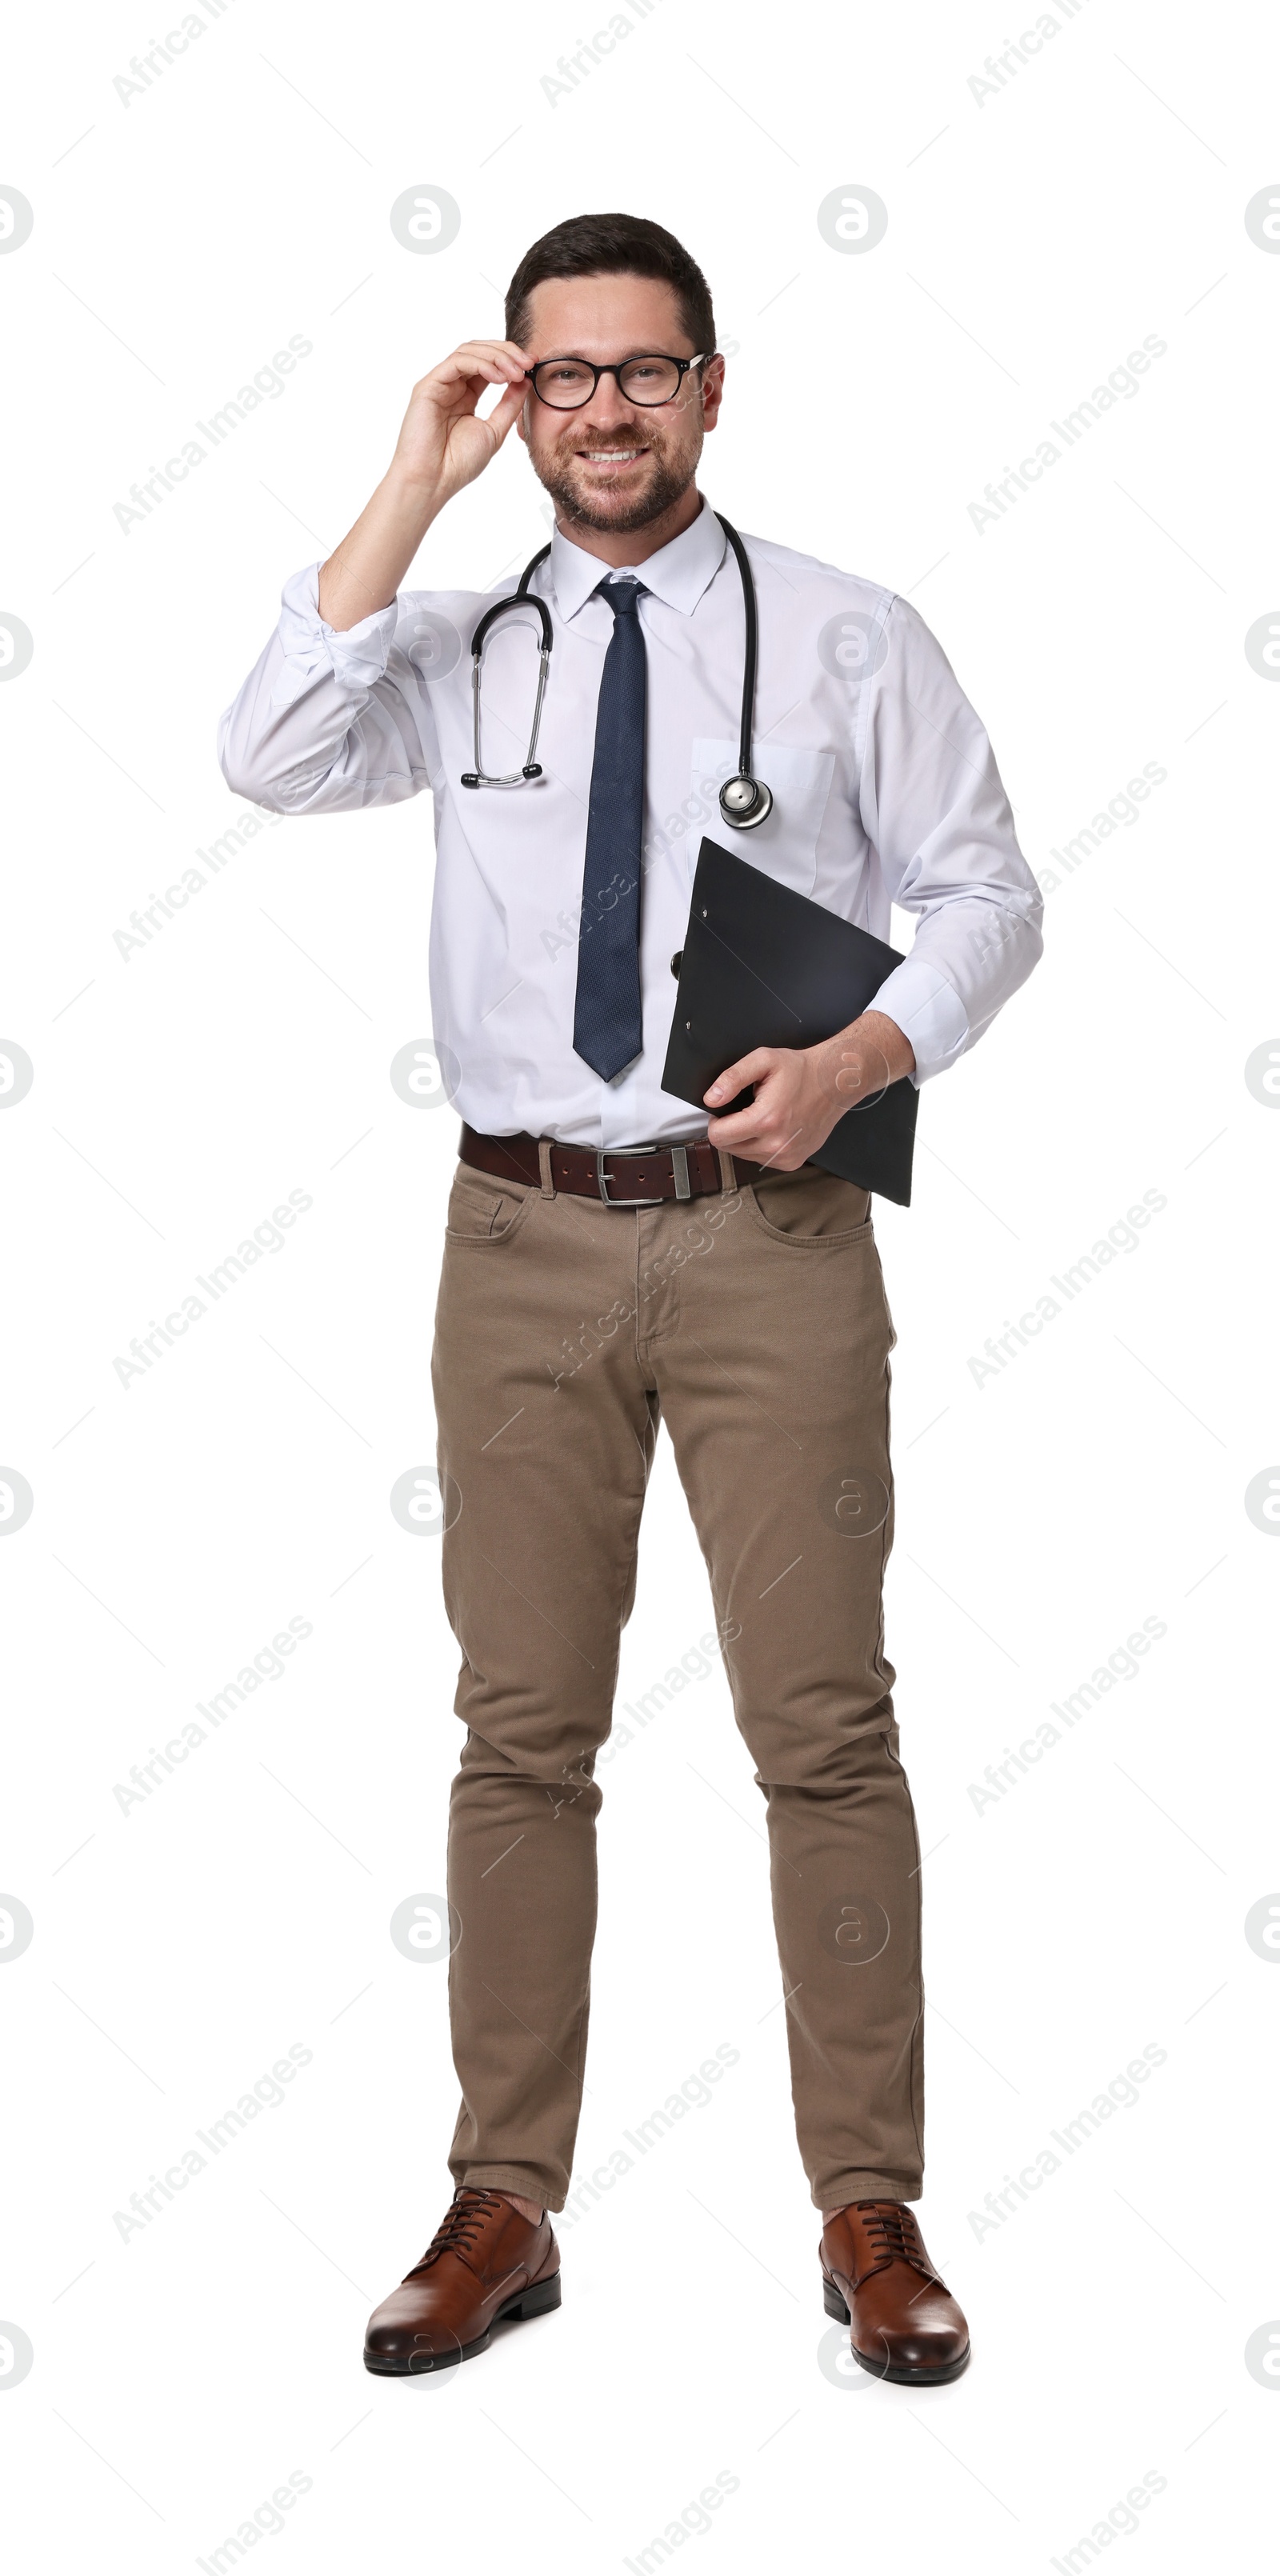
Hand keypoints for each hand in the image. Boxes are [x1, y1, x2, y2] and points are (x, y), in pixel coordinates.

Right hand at [388, 338, 531, 508]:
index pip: (489, 364)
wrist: (432, 482)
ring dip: (496, 356)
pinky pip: (456, 362)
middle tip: (528, 362)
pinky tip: (498, 377)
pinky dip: (480, 364)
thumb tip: (525, 380)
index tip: (533, 366)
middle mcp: (452, 385)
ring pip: (468, 351)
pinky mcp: (428, 386)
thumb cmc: (458, 464)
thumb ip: (509, 405)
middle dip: (507, 353)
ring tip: (515, 372)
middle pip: (480, 351)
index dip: (512, 360)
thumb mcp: (494, 430)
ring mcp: (439, 384)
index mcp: (466, 395)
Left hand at [704, 1010, 914, 1168]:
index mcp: (766, 1120)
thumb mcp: (763, 1060)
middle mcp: (777, 1145)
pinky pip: (762, 1159)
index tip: (726, 1109)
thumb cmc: (801, 1070)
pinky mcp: (793, 1162)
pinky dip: (761, 1145)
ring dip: (746, 1139)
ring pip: (744, 1155)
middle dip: (731, 1130)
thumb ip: (732, 1078)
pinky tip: (774, 1128)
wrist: (835, 1082)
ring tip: (763, 1116)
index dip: (716, 1121)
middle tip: (747, 1109)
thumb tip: (711, 1099)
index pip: (718, 1137)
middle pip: (729, 1148)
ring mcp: (786, 1156)